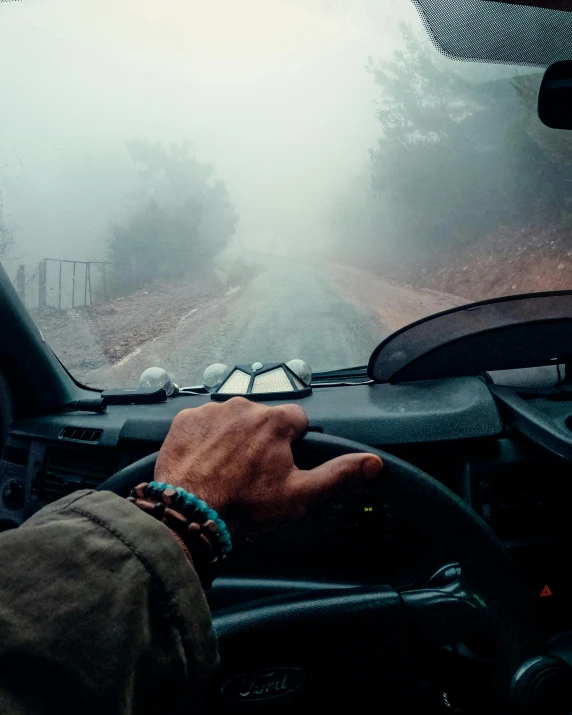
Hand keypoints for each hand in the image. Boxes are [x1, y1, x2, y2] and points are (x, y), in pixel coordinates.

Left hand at [155, 397, 382, 534]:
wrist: (189, 511)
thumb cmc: (247, 504)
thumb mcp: (300, 495)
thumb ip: (338, 475)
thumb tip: (375, 462)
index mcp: (275, 420)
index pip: (297, 421)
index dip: (293, 444)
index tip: (281, 466)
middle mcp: (244, 404)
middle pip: (263, 419)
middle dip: (262, 440)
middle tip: (252, 473)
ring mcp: (210, 409)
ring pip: (232, 419)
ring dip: (233, 437)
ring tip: (225, 469)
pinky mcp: (184, 419)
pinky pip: (203, 423)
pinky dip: (205, 438)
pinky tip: (203, 461)